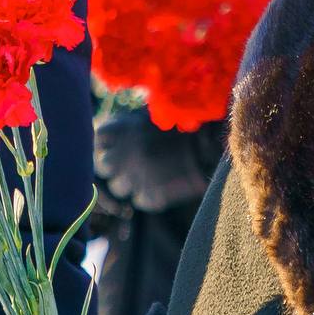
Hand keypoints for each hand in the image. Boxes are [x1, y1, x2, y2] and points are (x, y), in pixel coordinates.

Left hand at [93, 104, 221, 213]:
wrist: (216, 144)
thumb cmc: (187, 124)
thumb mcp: (154, 114)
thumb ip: (128, 128)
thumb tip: (109, 141)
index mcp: (122, 128)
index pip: (97, 141)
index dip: (105, 145)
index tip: (116, 147)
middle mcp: (123, 152)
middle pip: (104, 166)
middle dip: (116, 166)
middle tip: (136, 162)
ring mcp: (136, 177)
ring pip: (119, 187)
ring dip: (132, 182)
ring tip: (155, 171)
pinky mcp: (152, 196)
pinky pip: (141, 200)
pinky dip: (151, 195)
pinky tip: (167, 183)